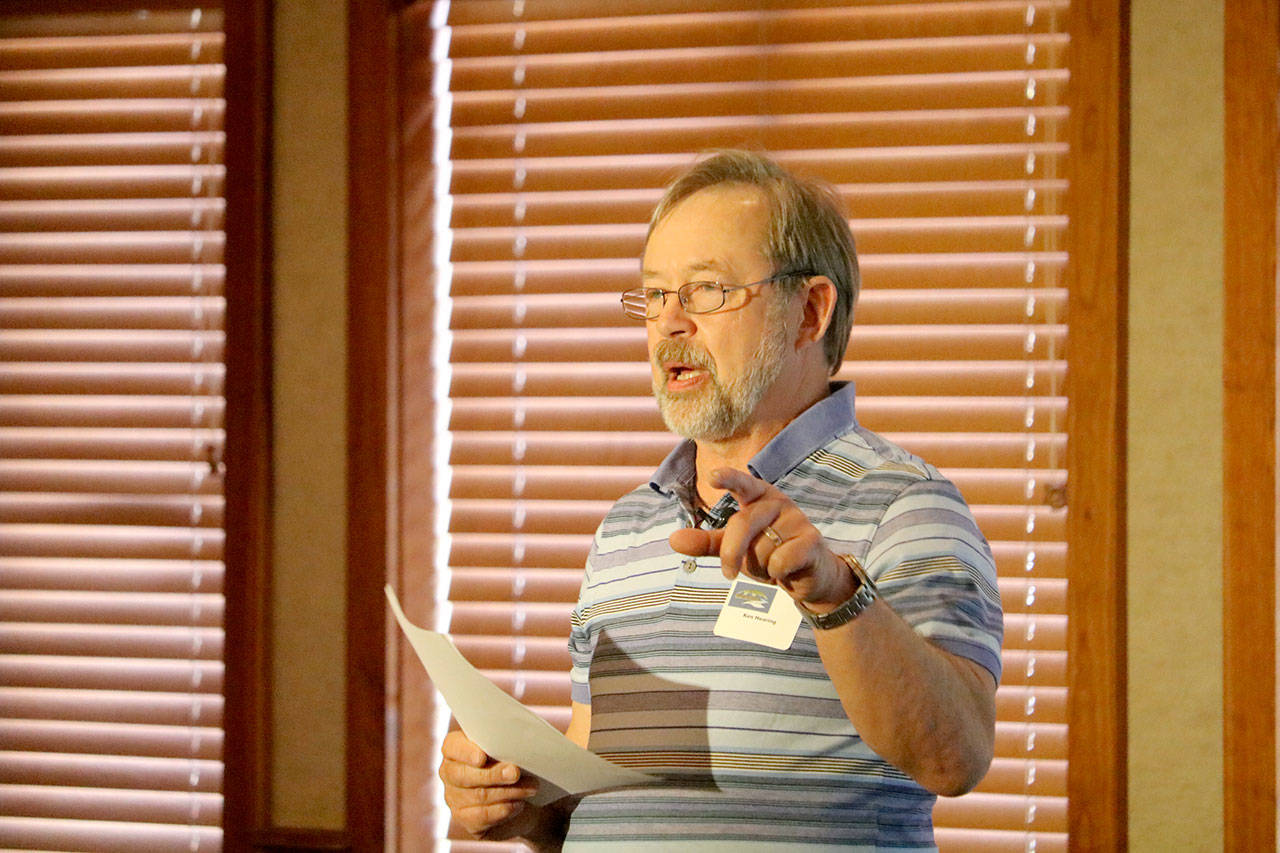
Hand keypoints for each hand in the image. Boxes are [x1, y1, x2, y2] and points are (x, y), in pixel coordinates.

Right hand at [439, 729, 539, 837]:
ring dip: (508, 791)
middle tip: (515, 773)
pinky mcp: (465, 819)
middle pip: (464, 775)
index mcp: (456, 747)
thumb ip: (508, 743)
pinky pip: (482, 816)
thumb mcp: (512, 748)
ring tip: (531, 787)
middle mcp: (450, 772)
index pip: (452, 746)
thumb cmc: (515, 762)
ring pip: (478, 795)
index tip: (482, 757)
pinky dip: (503, 809)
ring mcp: (454, 798)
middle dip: (492, 774)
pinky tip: (518, 804)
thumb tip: (518, 748)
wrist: (524, 796)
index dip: (465, 752)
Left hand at [669, 467, 856, 609]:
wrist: (810, 576)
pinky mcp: (811, 541)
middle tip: (729, 575)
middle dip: (731, 554)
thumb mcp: (735, 547)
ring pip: (761, 548)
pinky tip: (789, 570)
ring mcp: (797, 519)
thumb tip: (673, 540)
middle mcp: (778, 502)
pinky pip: (780, 561)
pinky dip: (778, 573)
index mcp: (758, 497)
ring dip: (761, 567)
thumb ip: (706, 542)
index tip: (713, 477)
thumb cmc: (769, 553)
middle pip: (742, 524)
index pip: (742, 483)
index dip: (728, 478)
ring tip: (773, 565)